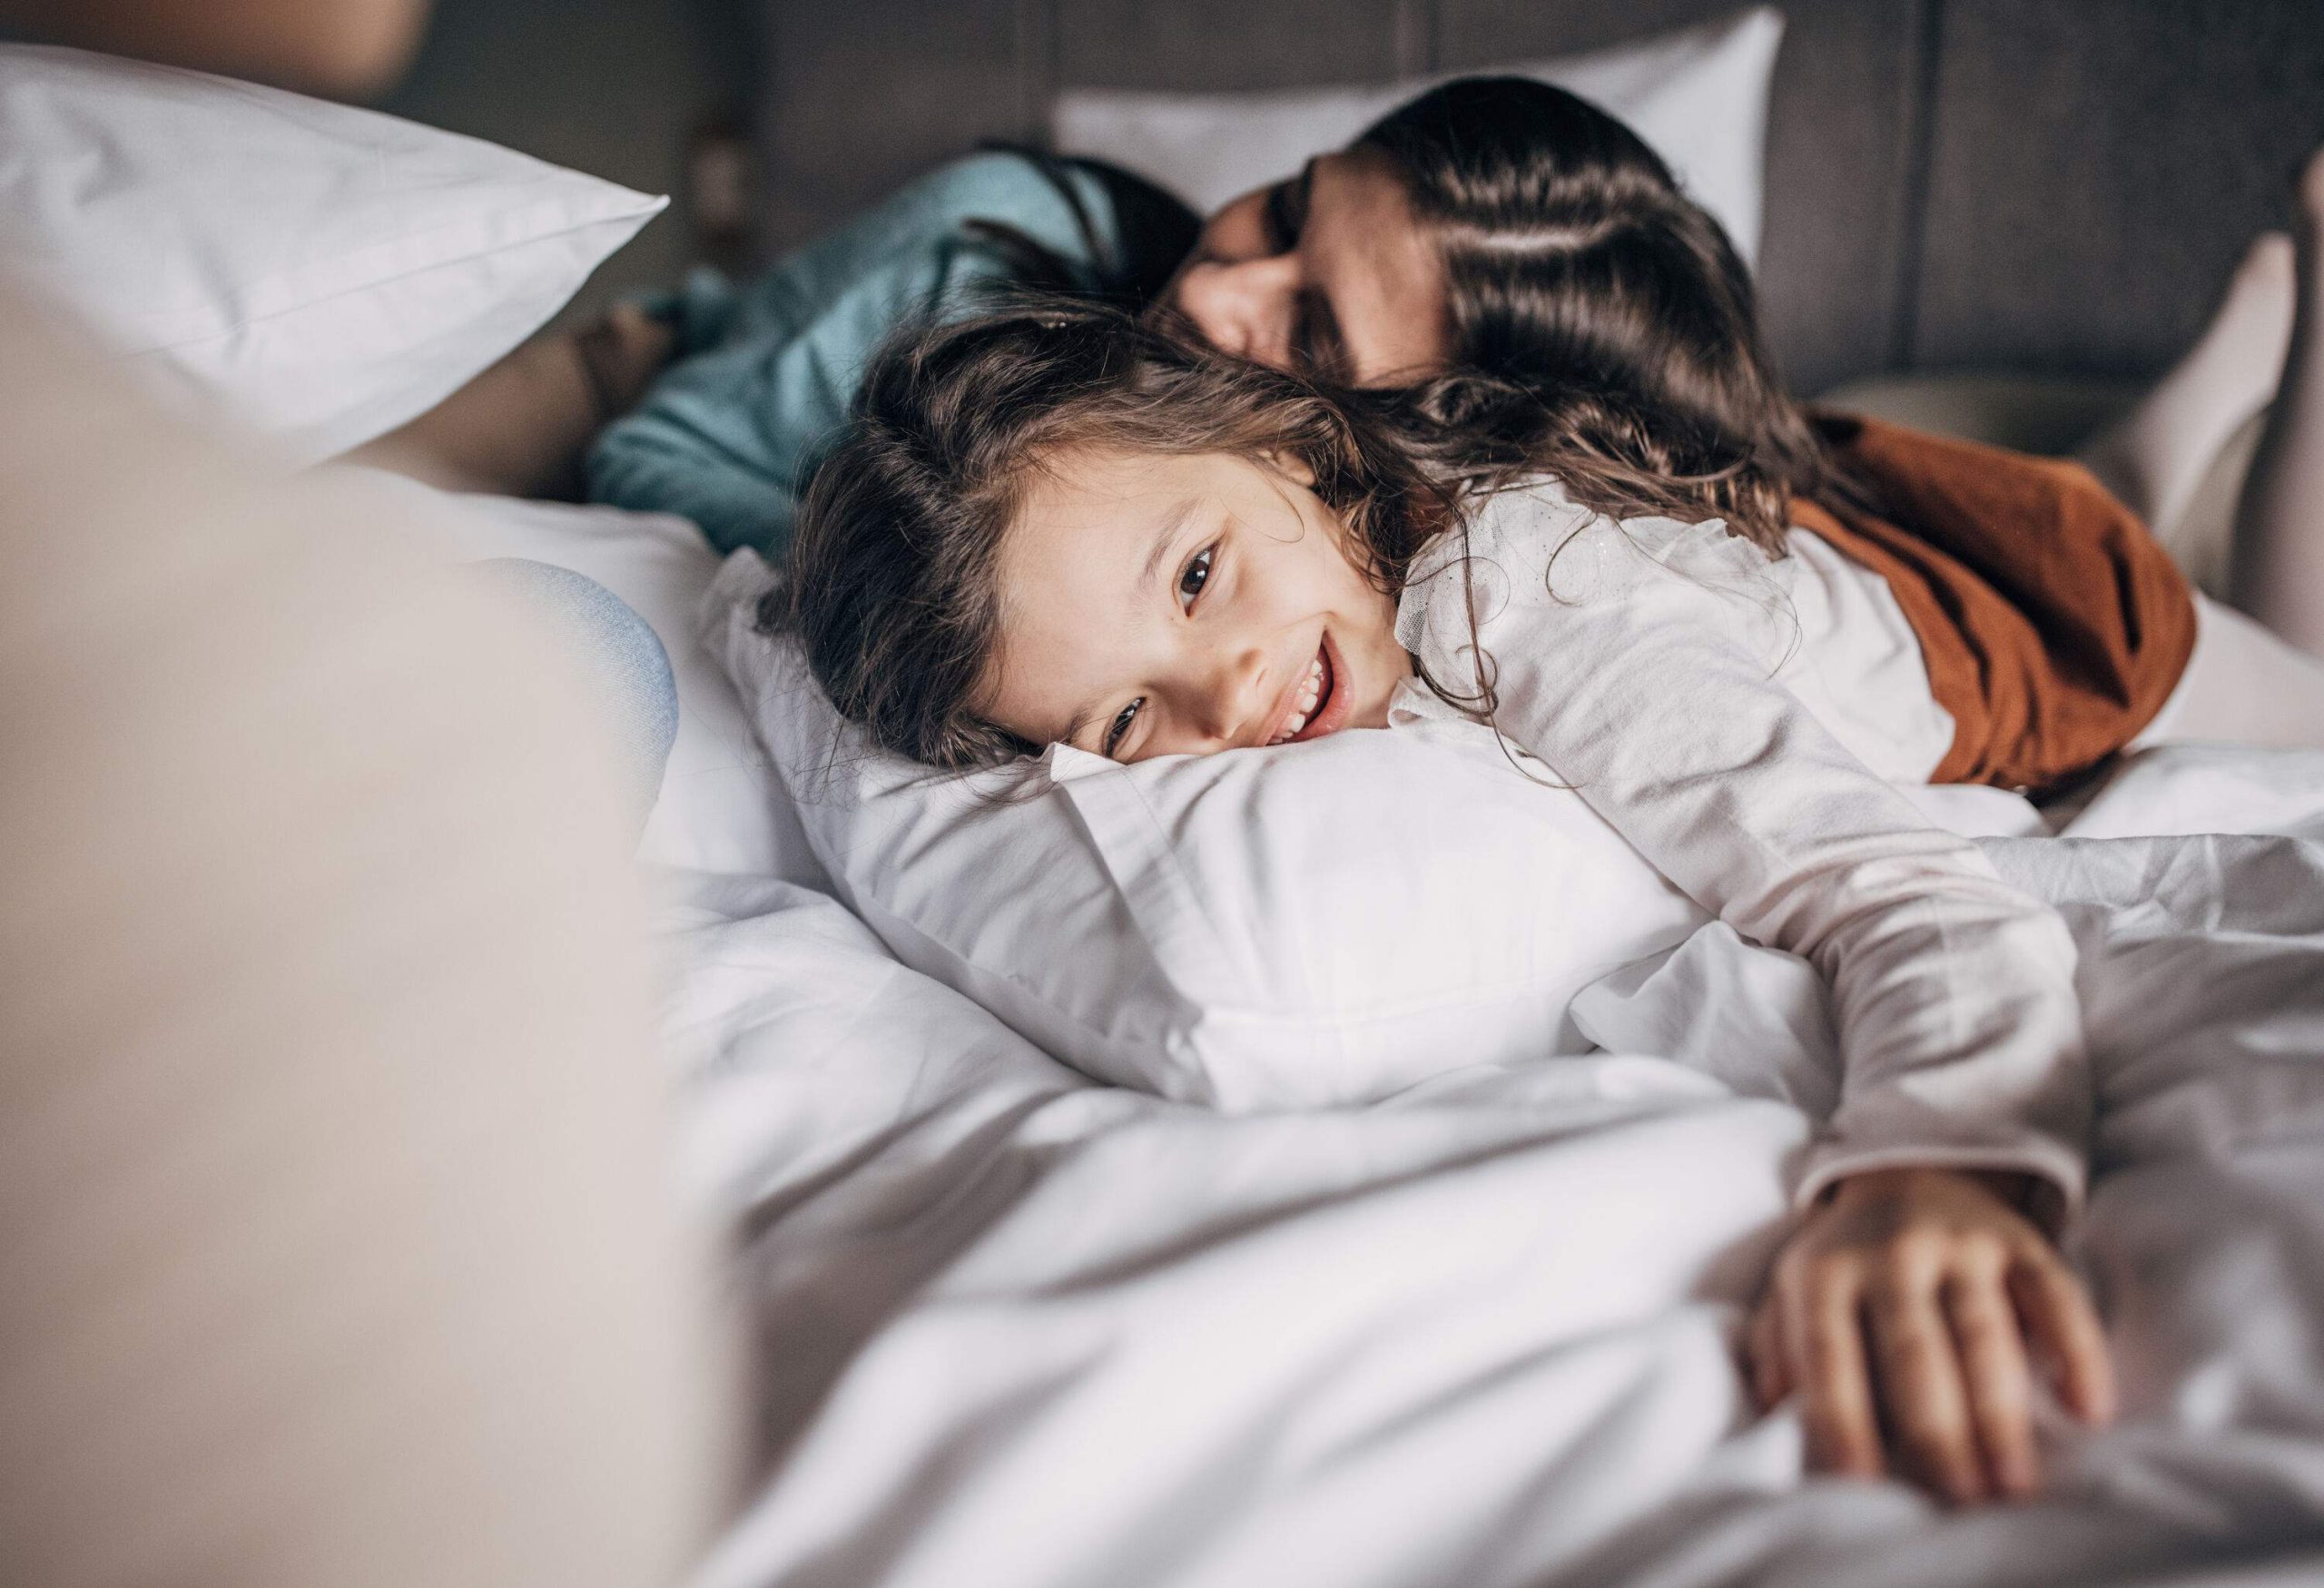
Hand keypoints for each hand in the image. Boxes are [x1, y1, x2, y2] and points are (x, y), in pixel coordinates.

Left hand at [1747, 1167, 2114, 1503]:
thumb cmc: (1844, 1260)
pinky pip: (2055, 1295)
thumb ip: (1779, 1348)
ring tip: (2014, 1482)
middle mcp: (1890, 1253)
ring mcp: (1959, 1243)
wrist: (1908, 1172)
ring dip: (2001, 1412)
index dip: (1841, 1419)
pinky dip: (2076, 1350)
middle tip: (1960, 1499)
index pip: (1829, 1354)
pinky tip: (2086, 1408)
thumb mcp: (1792, 1291)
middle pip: (1914, 1352)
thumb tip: (1773, 1409)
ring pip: (1984, 1333)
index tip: (1861, 1485)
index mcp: (1824, 1272)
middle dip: (1937, 1431)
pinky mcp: (2020, 1240)